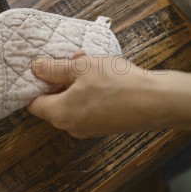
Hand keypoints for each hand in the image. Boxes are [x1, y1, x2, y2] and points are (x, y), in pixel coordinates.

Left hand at [28, 52, 161, 137]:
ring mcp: (88, 129)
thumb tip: (35, 69)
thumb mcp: (80, 66)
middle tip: (70, 61)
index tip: (44, 70)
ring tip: (88, 63)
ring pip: (71, 103)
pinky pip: (87, 108)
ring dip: (75, 84)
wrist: (157, 101)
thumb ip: (54, 68)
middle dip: (58, 81)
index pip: (33, 104)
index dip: (35, 85)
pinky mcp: (104, 126)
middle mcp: (71, 127)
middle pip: (52, 103)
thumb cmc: (117, 82)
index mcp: (60, 114)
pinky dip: (89, 92)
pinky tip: (102, 75)